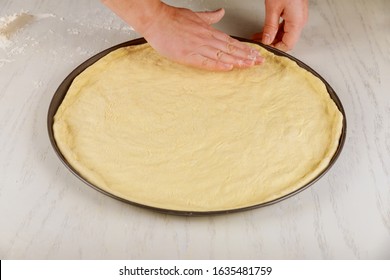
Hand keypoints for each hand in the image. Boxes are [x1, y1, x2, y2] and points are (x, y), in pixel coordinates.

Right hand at [143, 4, 263, 70]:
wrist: (156, 20)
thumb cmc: (172, 18)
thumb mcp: (194, 15)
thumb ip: (209, 17)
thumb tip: (221, 12)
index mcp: (208, 31)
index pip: (231, 41)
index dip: (244, 48)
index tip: (255, 54)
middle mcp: (206, 39)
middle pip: (230, 49)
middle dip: (246, 56)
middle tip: (259, 62)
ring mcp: (198, 47)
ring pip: (222, 55)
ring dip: (237, 61)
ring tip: (249, 65)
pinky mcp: (188, 55)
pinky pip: (206, 62)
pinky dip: (218, 65)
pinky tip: (228, 67)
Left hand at [253, 0, 307, 50]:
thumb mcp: (273, 7)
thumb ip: (270, 26)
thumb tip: (267, 40)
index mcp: (297, 22)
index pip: (288, 45)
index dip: (276, 50)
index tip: (264, 50)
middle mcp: (300, 21)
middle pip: (286, 40)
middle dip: (272, 44)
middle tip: (259, 45)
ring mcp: (298, 17)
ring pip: (285, 33)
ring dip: (271, 37)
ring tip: (258, 38)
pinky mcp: (294, 12)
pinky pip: (285, 26)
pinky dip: (274, 29)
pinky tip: (264, 31)